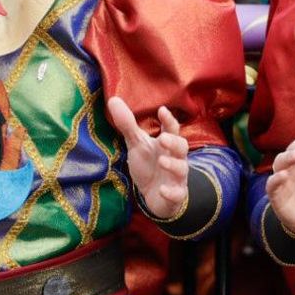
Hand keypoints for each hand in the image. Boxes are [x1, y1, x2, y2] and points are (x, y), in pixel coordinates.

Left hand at [107, 96, 189, 220]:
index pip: (172, 129)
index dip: (169, 120)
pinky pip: (178, 194)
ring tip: (161, 161)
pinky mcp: (175, 195)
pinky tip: (162, 190)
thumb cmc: (148, 165)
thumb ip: (128, 124)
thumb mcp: (137, 144)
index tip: (162, 110)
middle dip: (174, 142)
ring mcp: (177, 177)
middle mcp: (175, 158)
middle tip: (162, 138)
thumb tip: (113, 99)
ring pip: (182, 169)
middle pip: (182, 147)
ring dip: (173, 165)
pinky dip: (171, 192)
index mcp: (167, 144)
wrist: (154, 195)